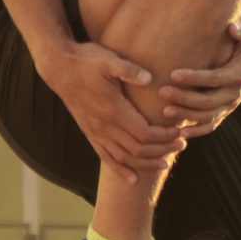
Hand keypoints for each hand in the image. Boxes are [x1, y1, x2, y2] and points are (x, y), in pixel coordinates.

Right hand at [35, 39, 187, 184]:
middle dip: (162, 150)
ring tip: (166, 163)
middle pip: (138, 149)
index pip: (145, 133)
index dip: (164, 136)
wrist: (58, 68)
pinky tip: (133, 179)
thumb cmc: (87, 61)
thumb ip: (129, 70)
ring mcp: (95, 132)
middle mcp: (104, 126)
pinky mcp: (90, 133)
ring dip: (147, 163)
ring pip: (124, 158)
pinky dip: (121, 170)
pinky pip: (106, 158)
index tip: (179, 131)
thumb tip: (150, 78)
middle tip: (181, 145)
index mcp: (113, 110)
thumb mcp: (109, 60)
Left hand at [162, 20, 240, 134]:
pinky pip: (210, 126)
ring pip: (207, 116)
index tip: (173, 74)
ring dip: (185, 116)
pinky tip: (178, 133)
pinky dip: (195, 132)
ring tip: (164, 111)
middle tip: (161, 91)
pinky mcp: (225, 112)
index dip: (194, 78)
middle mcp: (236, 93)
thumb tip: (233, 28)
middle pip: (208, 101)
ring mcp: (230, 105)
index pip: (215, 78)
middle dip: (183, 98)